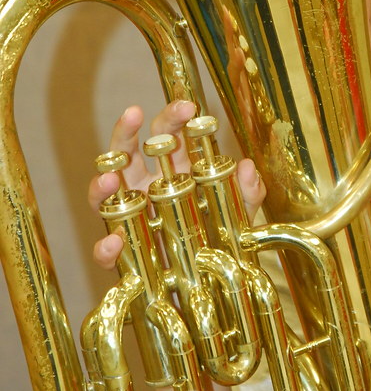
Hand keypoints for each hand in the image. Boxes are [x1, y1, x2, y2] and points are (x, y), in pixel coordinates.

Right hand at [88, 101, 265, 268]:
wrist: (208, 285)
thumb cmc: (221, 238)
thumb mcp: (241, 213)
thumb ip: (247, 192)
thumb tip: (247, 167)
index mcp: (175, 171)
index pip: (169, 135)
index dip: (174, 117)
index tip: (187, 105)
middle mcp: (146, 188)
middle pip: (129, 152)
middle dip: (129, 130)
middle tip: (135, 113)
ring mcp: (130, 218)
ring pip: (104, 193)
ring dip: (102, 182)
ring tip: (109, 177)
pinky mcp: (122, 256)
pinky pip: (106, 251)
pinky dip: (106, 247)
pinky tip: (114, 243)